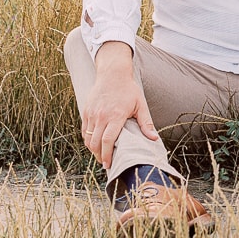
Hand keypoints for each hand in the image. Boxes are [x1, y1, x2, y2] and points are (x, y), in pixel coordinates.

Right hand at [81, 44, 158, 168]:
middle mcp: (101, 115)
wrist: (113, 74)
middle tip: (105, 163)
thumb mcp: (140, 105)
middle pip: (95, 142)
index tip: (108, 164)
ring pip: (88, 138)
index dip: (107, 155)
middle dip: (99, 156)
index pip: (108, 140)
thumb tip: (154, 138)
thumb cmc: (128, 89)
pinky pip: (84, 130)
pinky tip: (94, 143)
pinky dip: (87, 139)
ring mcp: (92, 113)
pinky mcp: (86, 111)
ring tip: (100, 154)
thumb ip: (146, 123)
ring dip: (92, 149)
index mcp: (115, 115)